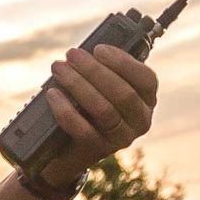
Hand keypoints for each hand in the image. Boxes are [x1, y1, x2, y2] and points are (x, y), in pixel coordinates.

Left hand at [24, 44, 157, 195]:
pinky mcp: (99, 150)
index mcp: (146, 101)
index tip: (98, 49)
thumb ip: (101, 70)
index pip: (146, 80)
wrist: (69, 149)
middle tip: (71, 55)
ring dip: (78, 85)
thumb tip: (83, 51)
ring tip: (59, 69)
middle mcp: (140, 121)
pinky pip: (83, 129)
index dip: (123, 62)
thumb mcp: (100, 88)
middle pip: (123, 93)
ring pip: (104, 110)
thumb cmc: (87, 108)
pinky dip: (65, 110)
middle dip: (94, 70)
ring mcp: (122, 138)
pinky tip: (53, 94)